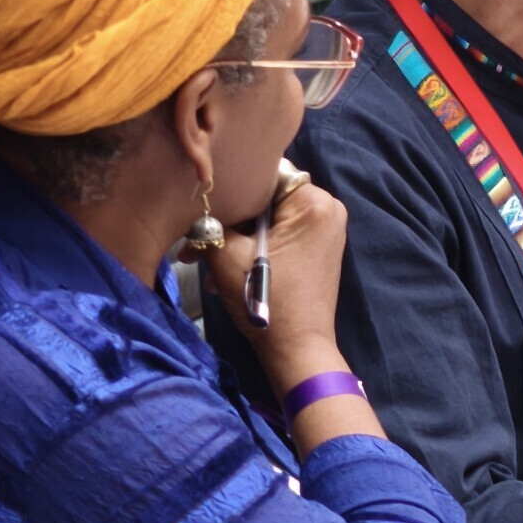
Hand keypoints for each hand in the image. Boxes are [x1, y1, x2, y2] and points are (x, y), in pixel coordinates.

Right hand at [198, 180, 349, 390]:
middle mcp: (327, 208)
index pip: (262, 172)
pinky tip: (227, 270)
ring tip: (204, 262)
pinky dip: (255, 248)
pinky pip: (280, 234)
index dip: (229, 188)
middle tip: (195, 242)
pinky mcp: (319, 249)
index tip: (202, 204)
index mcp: (313, 201)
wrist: (296, 349)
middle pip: (265, 197)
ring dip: (236, 238)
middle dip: (229, 220)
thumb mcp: (226, 255)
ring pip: (269, 218)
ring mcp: (326, 230)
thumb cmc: (266, 299)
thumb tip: (196, 208)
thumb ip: (209, 221)